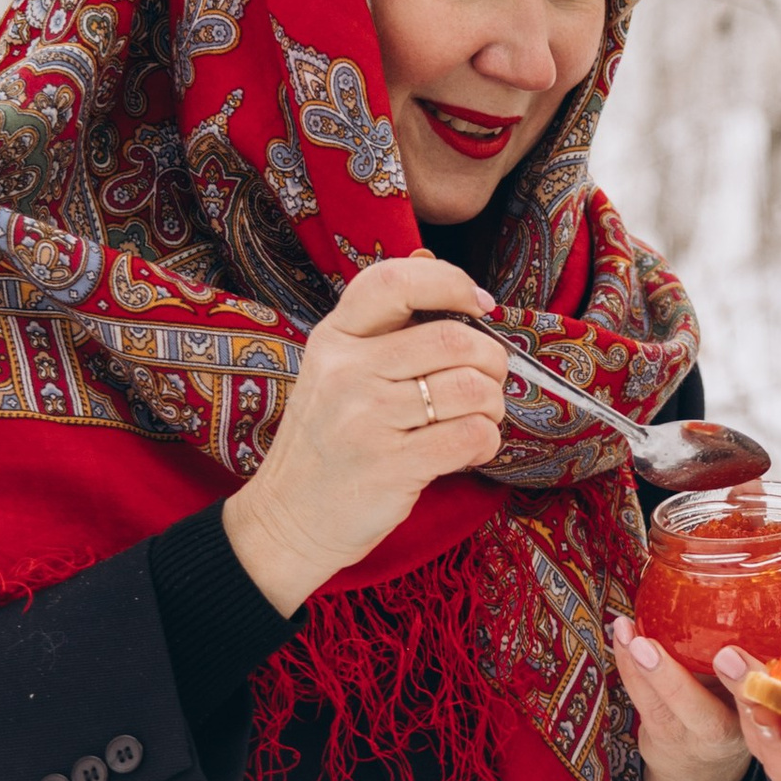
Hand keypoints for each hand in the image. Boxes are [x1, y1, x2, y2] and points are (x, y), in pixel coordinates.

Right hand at [223, 255, 513, 611]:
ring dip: (493, 405)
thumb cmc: (327, 440)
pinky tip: (470, 448)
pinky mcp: (391, 465)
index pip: (394, 281)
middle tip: (486, 382)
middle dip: (491, 360)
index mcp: (335, 338)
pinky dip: (487, 441)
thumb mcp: (337, 369)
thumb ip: (382, 323)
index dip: (451, 282)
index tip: (479, 306)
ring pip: (472, 388)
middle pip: (454, 339)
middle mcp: (347, 371)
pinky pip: (471, 436)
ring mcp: (367, 419)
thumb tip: (430, 261)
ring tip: (477, 418)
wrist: (288, 519)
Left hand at [608, 618, 754, 780]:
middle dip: (668, 680)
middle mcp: (720, 733)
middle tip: (644, 646)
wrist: (698, 771)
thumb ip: (748, 668)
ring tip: (624, 630)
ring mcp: (683, 736)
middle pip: (697, 713)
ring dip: (634, 665)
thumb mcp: (747, 697)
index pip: (751, 702)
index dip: (742, 682)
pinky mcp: (654, 734)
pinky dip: (627, 665)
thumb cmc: (730, 715)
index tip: (728, 656)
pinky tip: (621, 637)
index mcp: (750, 718)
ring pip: (656, 705)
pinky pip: (639, 699)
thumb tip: (742, 612)